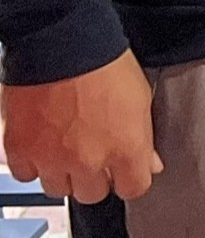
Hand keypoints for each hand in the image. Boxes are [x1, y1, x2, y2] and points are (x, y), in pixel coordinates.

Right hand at [1, 51, 159, 204]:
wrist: (62, 43)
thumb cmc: (105, 63)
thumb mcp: (141, 100)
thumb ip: (144, 139)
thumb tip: (150, 163)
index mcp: (127, 150)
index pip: (133, 189)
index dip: (129, 178)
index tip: (125, 170)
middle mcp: (89, 161)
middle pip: (93, 194)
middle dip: (95, 177)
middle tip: (92, 154)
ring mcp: (52, 157)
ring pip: (58, 188)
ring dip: (62, 173)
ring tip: (65, 147)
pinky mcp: (21, 149)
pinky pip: (25, 174)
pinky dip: (31, 163)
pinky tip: (41, 145)